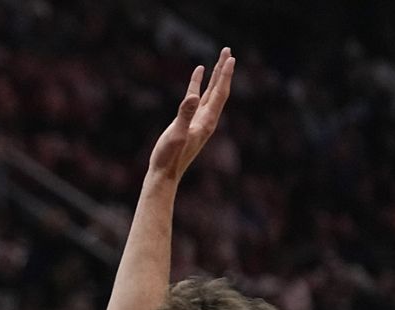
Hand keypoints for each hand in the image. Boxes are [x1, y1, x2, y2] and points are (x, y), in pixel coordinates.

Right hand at [149, 47, 234, 181]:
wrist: (164, 174)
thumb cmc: (170, 157)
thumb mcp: (177, 134)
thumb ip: (184, 115)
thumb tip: (192, 97)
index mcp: (207, 121)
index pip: (219, 93)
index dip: (225, 75)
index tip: (230, 58)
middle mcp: (207, 119)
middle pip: (219, 90)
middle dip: (223, 71)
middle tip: (227, 51)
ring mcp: (198, 121)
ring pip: (209, 93)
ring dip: (214, 77)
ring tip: (217, 60)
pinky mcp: (189, 123)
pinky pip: (196, 99)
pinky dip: (197, 86)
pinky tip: (197, 76)